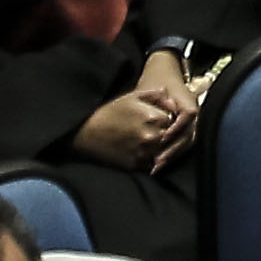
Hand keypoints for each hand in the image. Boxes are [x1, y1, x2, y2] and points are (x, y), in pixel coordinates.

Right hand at [71, 62, 199, 170]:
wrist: (86, 133)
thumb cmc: (110, 112)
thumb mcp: (133, 96)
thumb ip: (156, 95)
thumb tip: (173, 103)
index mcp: (153, 117)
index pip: (174, 121)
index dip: (168, 120)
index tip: (161, 120)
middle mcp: (151, 136)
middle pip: (169, 138)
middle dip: (165, 135)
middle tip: (154, 132)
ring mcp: (143, 152)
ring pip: (162, 152)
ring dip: (158, 148)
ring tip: (146, 142)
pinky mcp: (134, 165)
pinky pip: (150, 164)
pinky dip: (149, 160)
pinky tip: (139, 152)